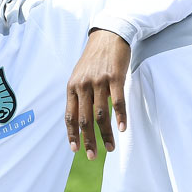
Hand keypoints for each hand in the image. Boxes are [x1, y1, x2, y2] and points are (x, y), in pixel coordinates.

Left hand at [66, 29, 129, 159]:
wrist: (109, 35)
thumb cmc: (94, 58)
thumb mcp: (80, 74)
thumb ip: (78, 94)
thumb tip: (79, 118)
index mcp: (72, 87)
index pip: (69, 115)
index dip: (71, 134)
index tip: (75, 149)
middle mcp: (83, 85)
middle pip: (84, 119)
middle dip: (88, 140)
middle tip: (91, 156)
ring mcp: (99, 81)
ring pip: (101, 114)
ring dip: (105, 134)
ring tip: (110, 148)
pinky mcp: (115, 77)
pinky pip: (117, 101)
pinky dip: (120, 117)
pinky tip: (122, 129)